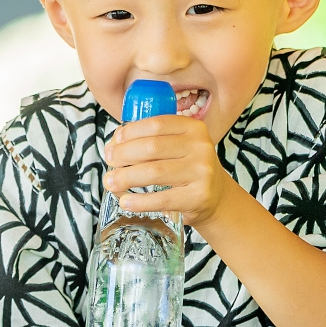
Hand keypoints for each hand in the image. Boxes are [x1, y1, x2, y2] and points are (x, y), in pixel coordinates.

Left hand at [103, 114, 233, 226]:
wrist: (216, 196)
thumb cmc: (186, 168)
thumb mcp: (177, 147)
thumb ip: (150, 140)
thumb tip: (113, 145)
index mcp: (193, 128)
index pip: (156, 124)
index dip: (130, 132)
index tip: (114, 142)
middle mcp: (200, 147)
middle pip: (152, 147)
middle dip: (123, 154)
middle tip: (109, 162)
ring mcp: (202, 172)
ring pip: (154, 172)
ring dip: (126, 177)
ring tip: (110, 182)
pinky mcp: (199, 196)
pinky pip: (163, 198)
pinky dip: (140, 201)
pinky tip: (125, 202)